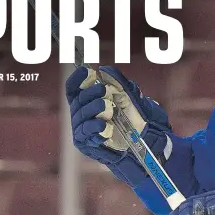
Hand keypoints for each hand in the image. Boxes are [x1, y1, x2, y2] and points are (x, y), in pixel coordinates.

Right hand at [65, 66, 171, 185]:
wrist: (140, 144)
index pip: (73, 89)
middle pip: (78, 100)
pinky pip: (86, 133)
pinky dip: (96, 127)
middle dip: (90, 93)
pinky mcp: (85, 143)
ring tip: (109, 108)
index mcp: (86, 102)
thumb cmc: (133, 120)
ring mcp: (81, 129)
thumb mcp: (129, 98)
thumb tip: (106, 70)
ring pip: (81, 116)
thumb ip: (118, 83)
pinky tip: (105, 126)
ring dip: (94, 109)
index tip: (88, 72)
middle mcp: (80, 115)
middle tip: (104, 91)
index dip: (77, 79)